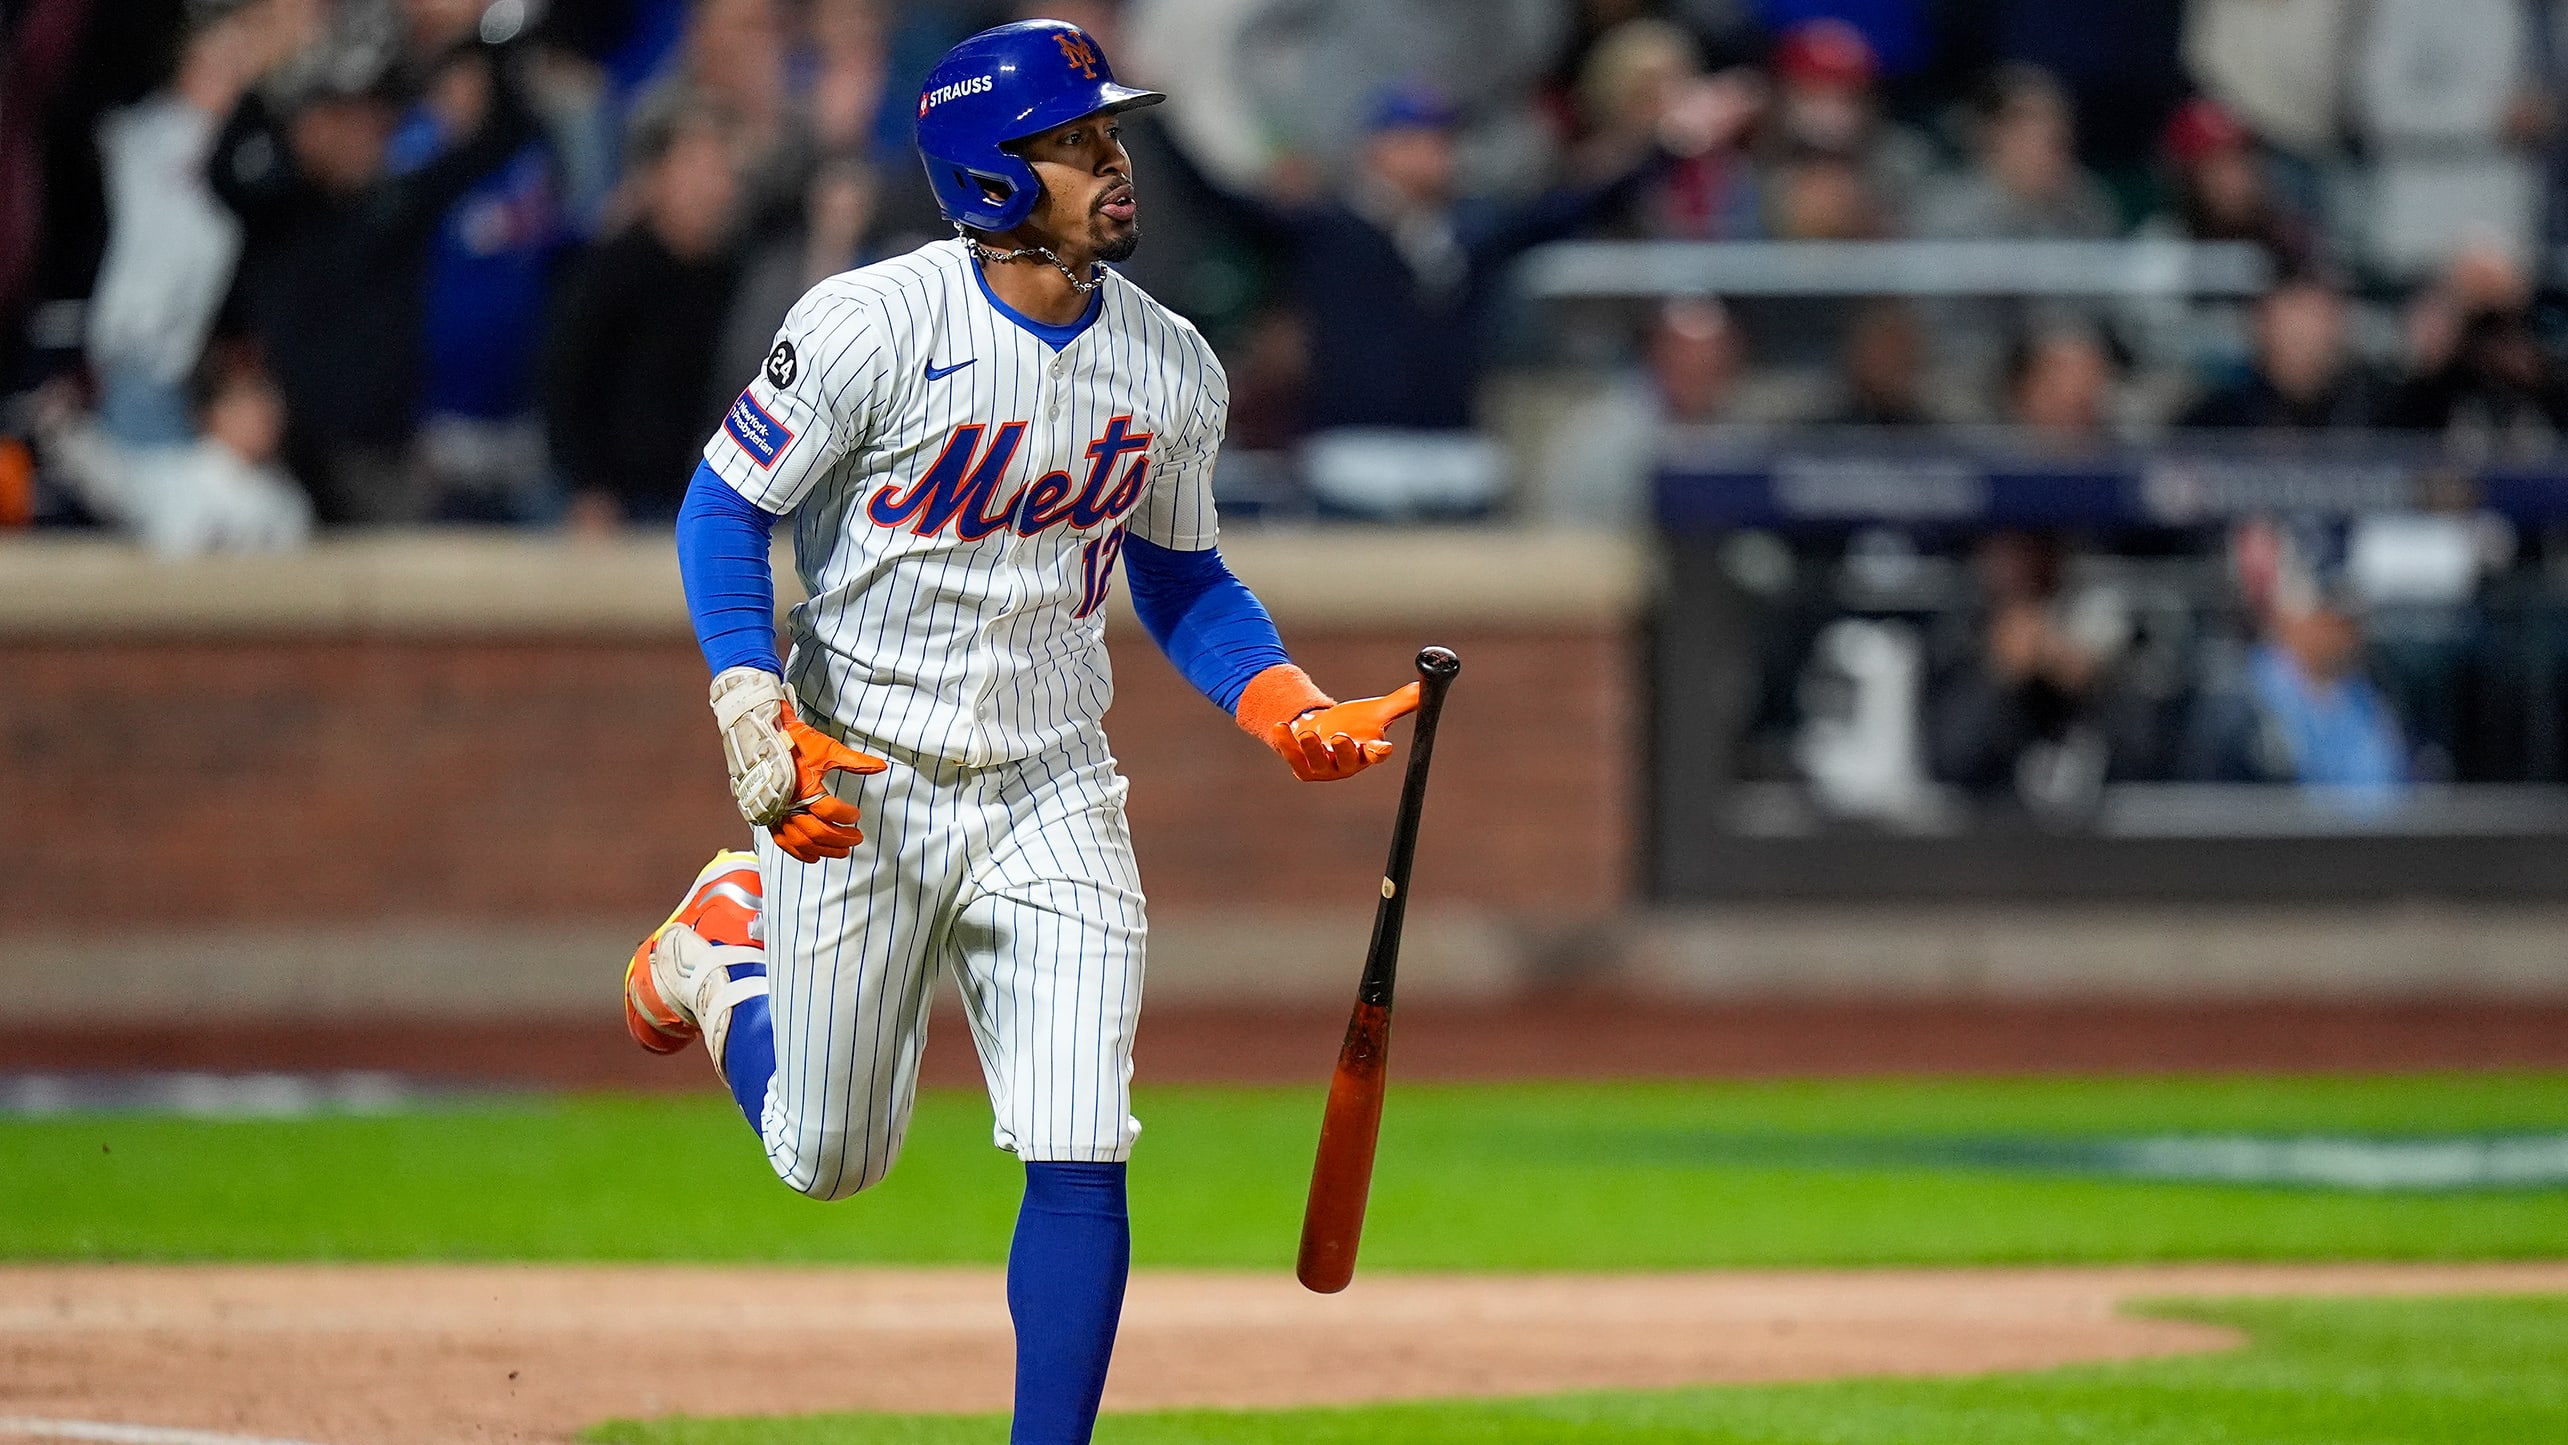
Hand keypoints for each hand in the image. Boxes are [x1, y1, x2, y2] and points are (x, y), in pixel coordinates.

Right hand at [710, 667, 889, 860]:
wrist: (761, 739)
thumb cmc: (794, 743)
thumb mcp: (827, 749)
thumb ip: (855, 761)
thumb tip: (881, 767)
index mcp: (805, 788)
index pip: (831, 812)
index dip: (847, 816)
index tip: (856, 815)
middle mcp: (790, 804)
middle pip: (818, 832)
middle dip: (840, 839)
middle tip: (856, 839)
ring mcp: (777, 813)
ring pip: (802, 841)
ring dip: (824, 850)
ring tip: (842, 851)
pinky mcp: (769, 817)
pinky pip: (783, 842)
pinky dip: (799, 853)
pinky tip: (814, 857)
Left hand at [1268, 683, 1420, 781]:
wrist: (1321, 729)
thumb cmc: (1352, 722)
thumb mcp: (1375, 710)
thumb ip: (1402, 701)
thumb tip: (1426, 685)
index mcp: (1369, 753)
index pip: (1377, 755)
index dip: (1379, 752)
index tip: (1383, 746)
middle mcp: (1348, 764)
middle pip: (1348, 761)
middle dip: (1344, 750)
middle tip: (1340, 736)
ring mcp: (1324, 768)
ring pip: (1318, 760)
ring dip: (1312, 746)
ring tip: (1307, 731)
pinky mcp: (1301, 767)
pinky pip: (1292, 755)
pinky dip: (1286, 742)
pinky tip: (1282, 726)